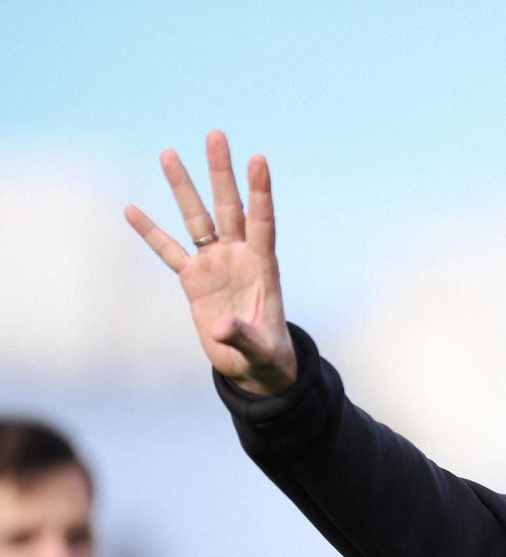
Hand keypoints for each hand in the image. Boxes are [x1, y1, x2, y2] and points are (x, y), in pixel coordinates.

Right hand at [125, 130, 295, 395]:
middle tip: (215, 134)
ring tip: (168, 153)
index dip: (260, 191)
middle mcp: (238, 257)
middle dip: (221, 172)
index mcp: (263, 267)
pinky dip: (150, 233)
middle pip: (228, 207)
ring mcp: (214, 264)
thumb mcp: (259, 349)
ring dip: (183, 187)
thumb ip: (242, 334)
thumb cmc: (267, 356)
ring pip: (196, 219)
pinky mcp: (193, 280)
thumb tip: (219, 326)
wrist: (253, 365)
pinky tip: (131, 209)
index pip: (261, 221)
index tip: (258, 158)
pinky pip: (168, 251)